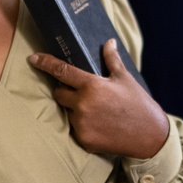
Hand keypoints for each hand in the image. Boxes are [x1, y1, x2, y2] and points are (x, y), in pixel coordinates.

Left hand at [29, 40, 169, 158]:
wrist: (150, 136)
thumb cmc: (138, 104)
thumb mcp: (125, 79)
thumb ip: (112, 60)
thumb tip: (109, 42)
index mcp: (92, 86)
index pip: (62, 71)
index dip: (45, 63)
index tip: (33, 58)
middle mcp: (83, 104)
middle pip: (58, 94)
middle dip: (66, 92)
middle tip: (84, 94)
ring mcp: (82, 124)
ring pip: (68, 112)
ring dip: (76, 110)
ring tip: (98, 112)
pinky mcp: (83, 140)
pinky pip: (75, 129)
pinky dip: (83, 126)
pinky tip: (100, 125)